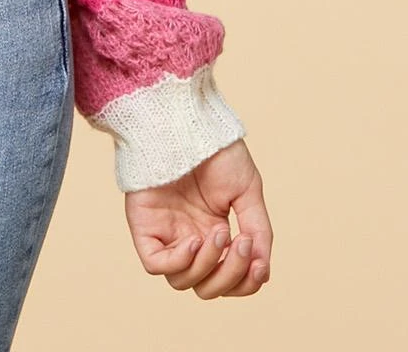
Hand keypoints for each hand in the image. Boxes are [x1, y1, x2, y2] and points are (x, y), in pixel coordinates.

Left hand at [124, 138, 271, 298]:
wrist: (187, 121)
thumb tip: (263, 273)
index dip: (246, 283)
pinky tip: (194, 241)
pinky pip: (156, 264)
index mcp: (214, 232)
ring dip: (208, 267)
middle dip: (230, 276)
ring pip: (183, 281)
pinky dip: (178, 263)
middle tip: (240, 243)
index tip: (260, 265)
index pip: (229, 279)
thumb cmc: (215, 149)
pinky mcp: (144, 225)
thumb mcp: (247, 191)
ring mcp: (166, 233)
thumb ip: (258, 231)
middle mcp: (190, 237)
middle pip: (207, 286)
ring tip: (218, 233)